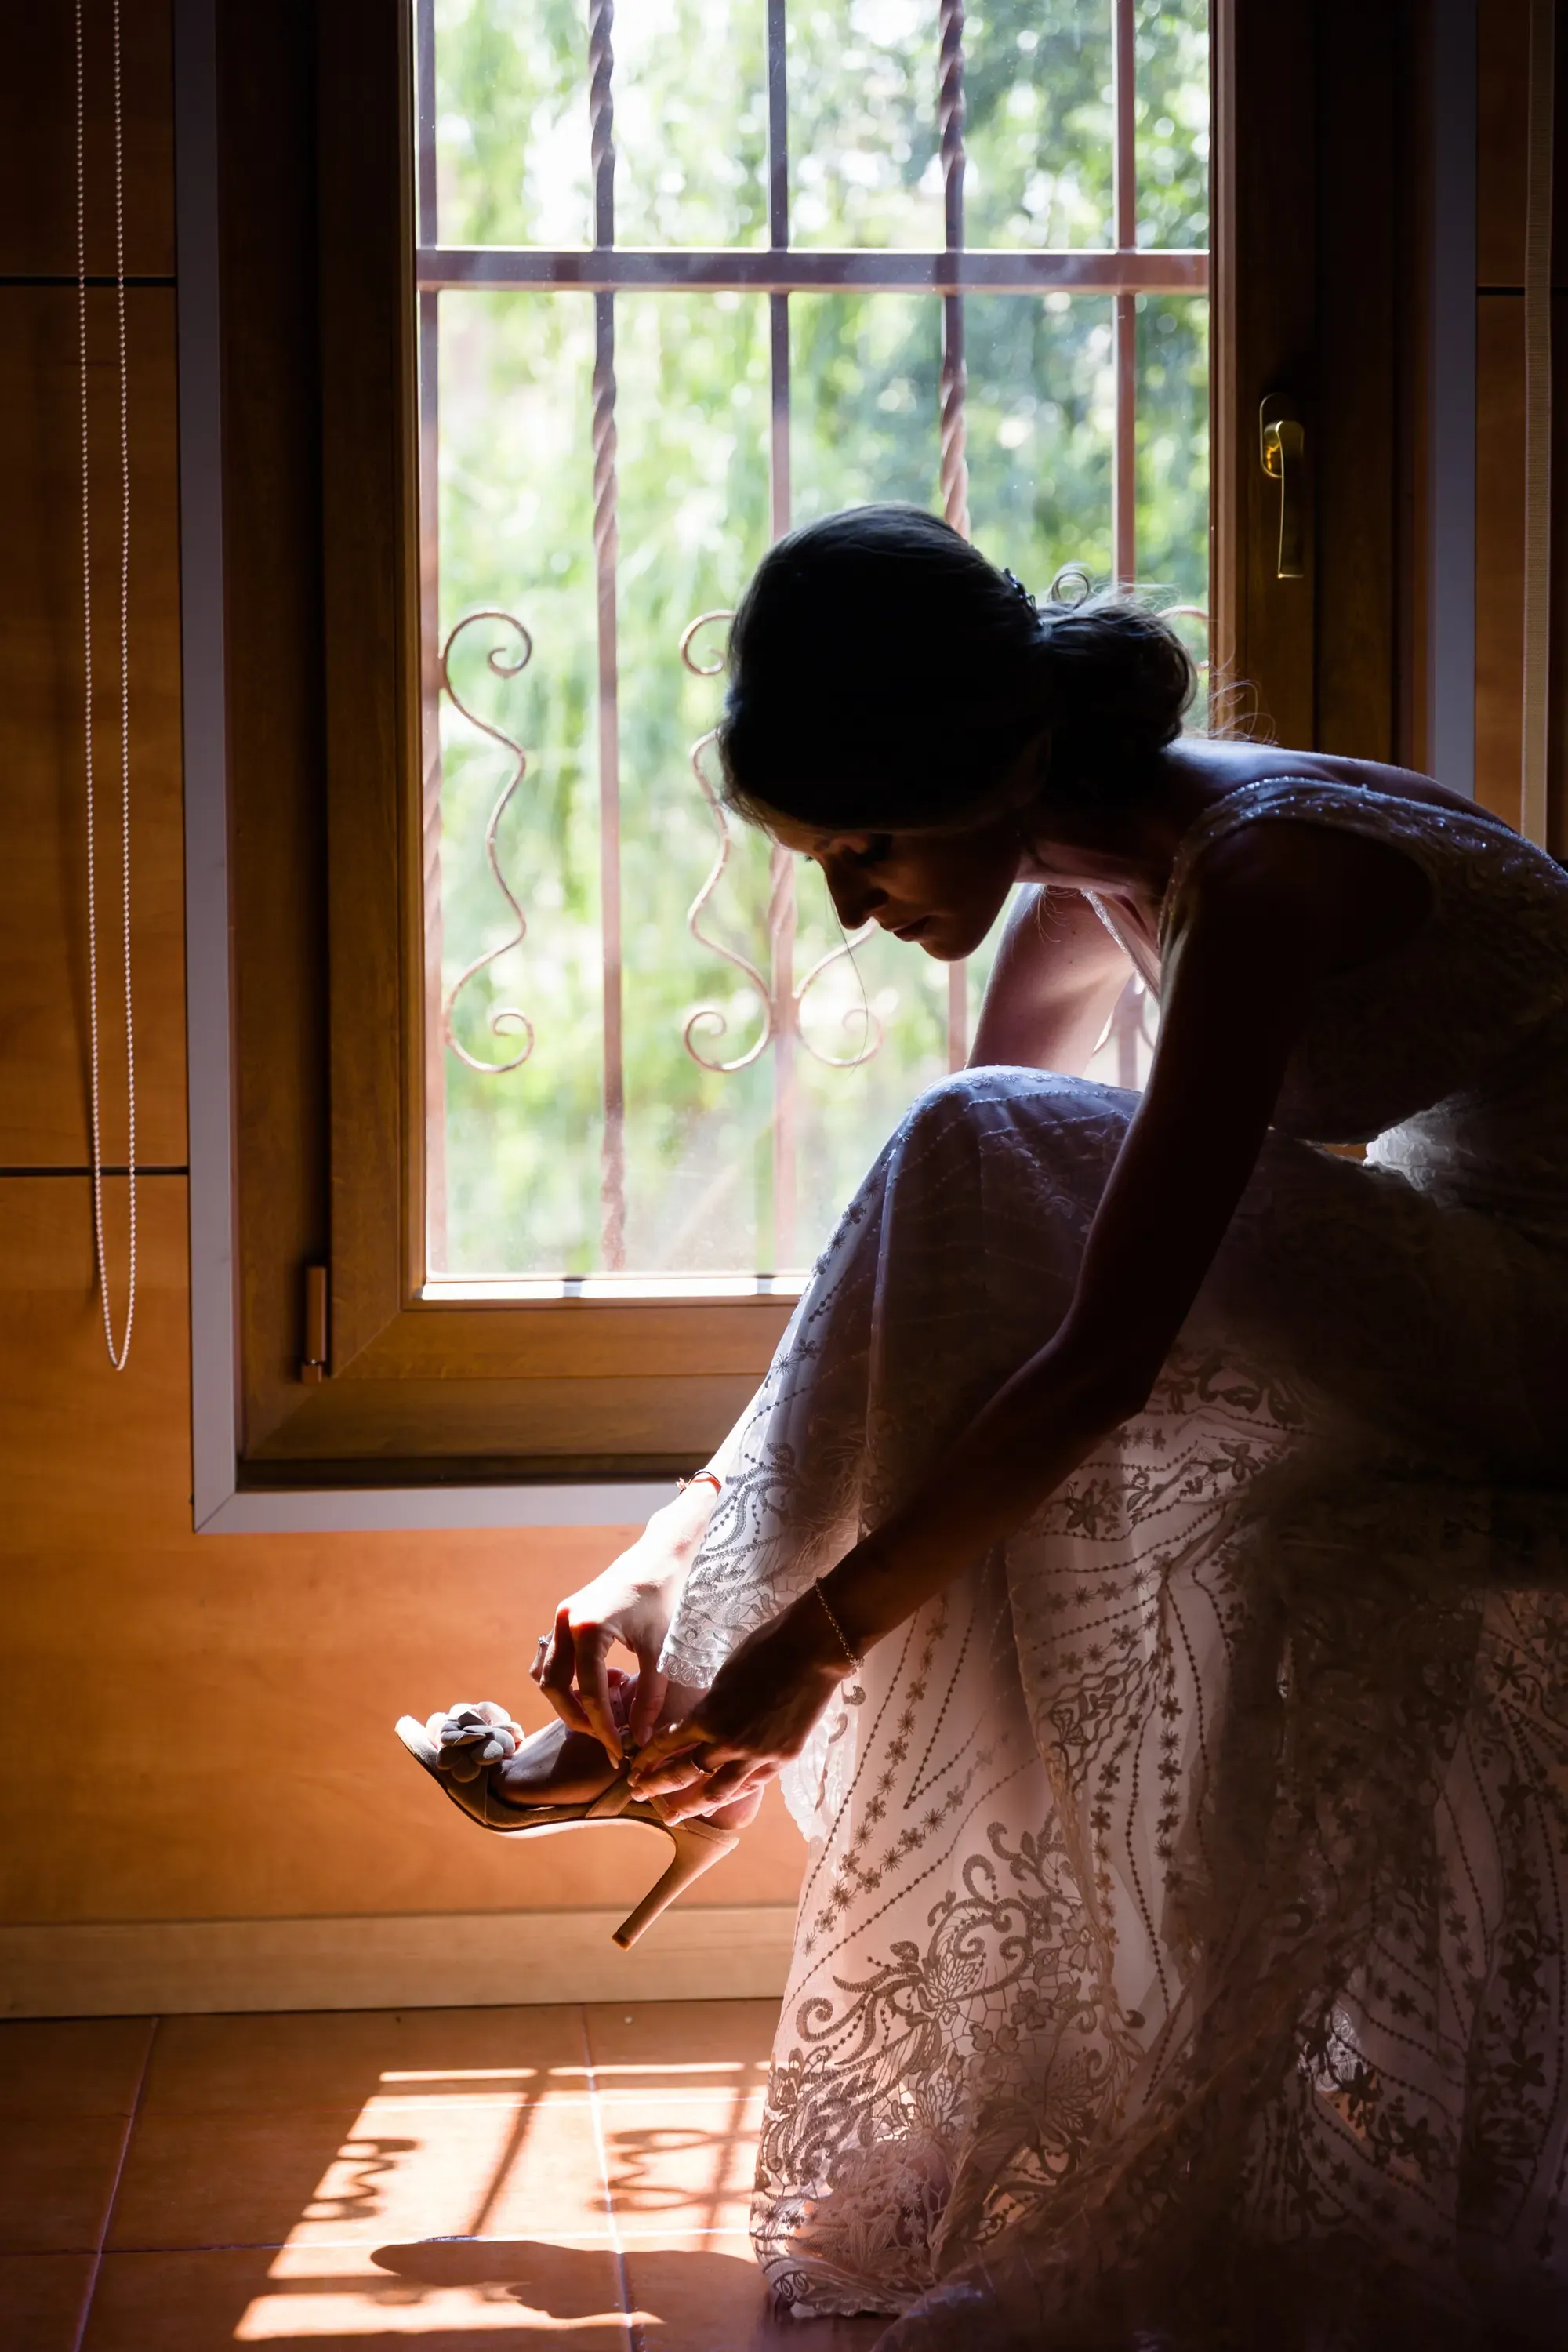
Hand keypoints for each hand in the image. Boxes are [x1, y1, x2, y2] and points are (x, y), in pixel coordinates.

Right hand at [531, 1493, 713, 1760]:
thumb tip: (639, 1739)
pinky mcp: (566, 1616)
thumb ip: (649, 1697)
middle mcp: (566, 1622)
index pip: (588, 1693)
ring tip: (608, 1712)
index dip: (603, 1728)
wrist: (661, 1555)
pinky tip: (606, 1682)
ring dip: (571, 1701)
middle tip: (607, 1739)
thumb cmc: (666, 1598)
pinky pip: (553, 1660)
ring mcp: (561, 1617)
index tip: (620, 1752)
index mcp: (589, 1629)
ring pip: (548, 1675)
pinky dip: (571, 1680)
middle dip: (579, 1719)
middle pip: (556, 1688)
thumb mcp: (662, 1651)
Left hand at [628, 1595, 846, 1820]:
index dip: (648, 1757)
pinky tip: (719, 1801)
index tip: (634, 1766)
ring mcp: (757, 1756)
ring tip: (673, 1815)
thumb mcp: (723, 1678)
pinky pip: (750, 1785)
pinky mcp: (782, 1759)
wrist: (812, 1651)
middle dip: (656, 1786)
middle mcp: (728, 1743)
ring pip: (717, 1792)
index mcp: (708, 1716)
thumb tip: (697, 1726)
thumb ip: (708, 1708)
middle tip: (638, 1795)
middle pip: (684, 1773)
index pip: (668, 1743)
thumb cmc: (765, 1651)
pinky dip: (731, 1795)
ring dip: (690, 1805)